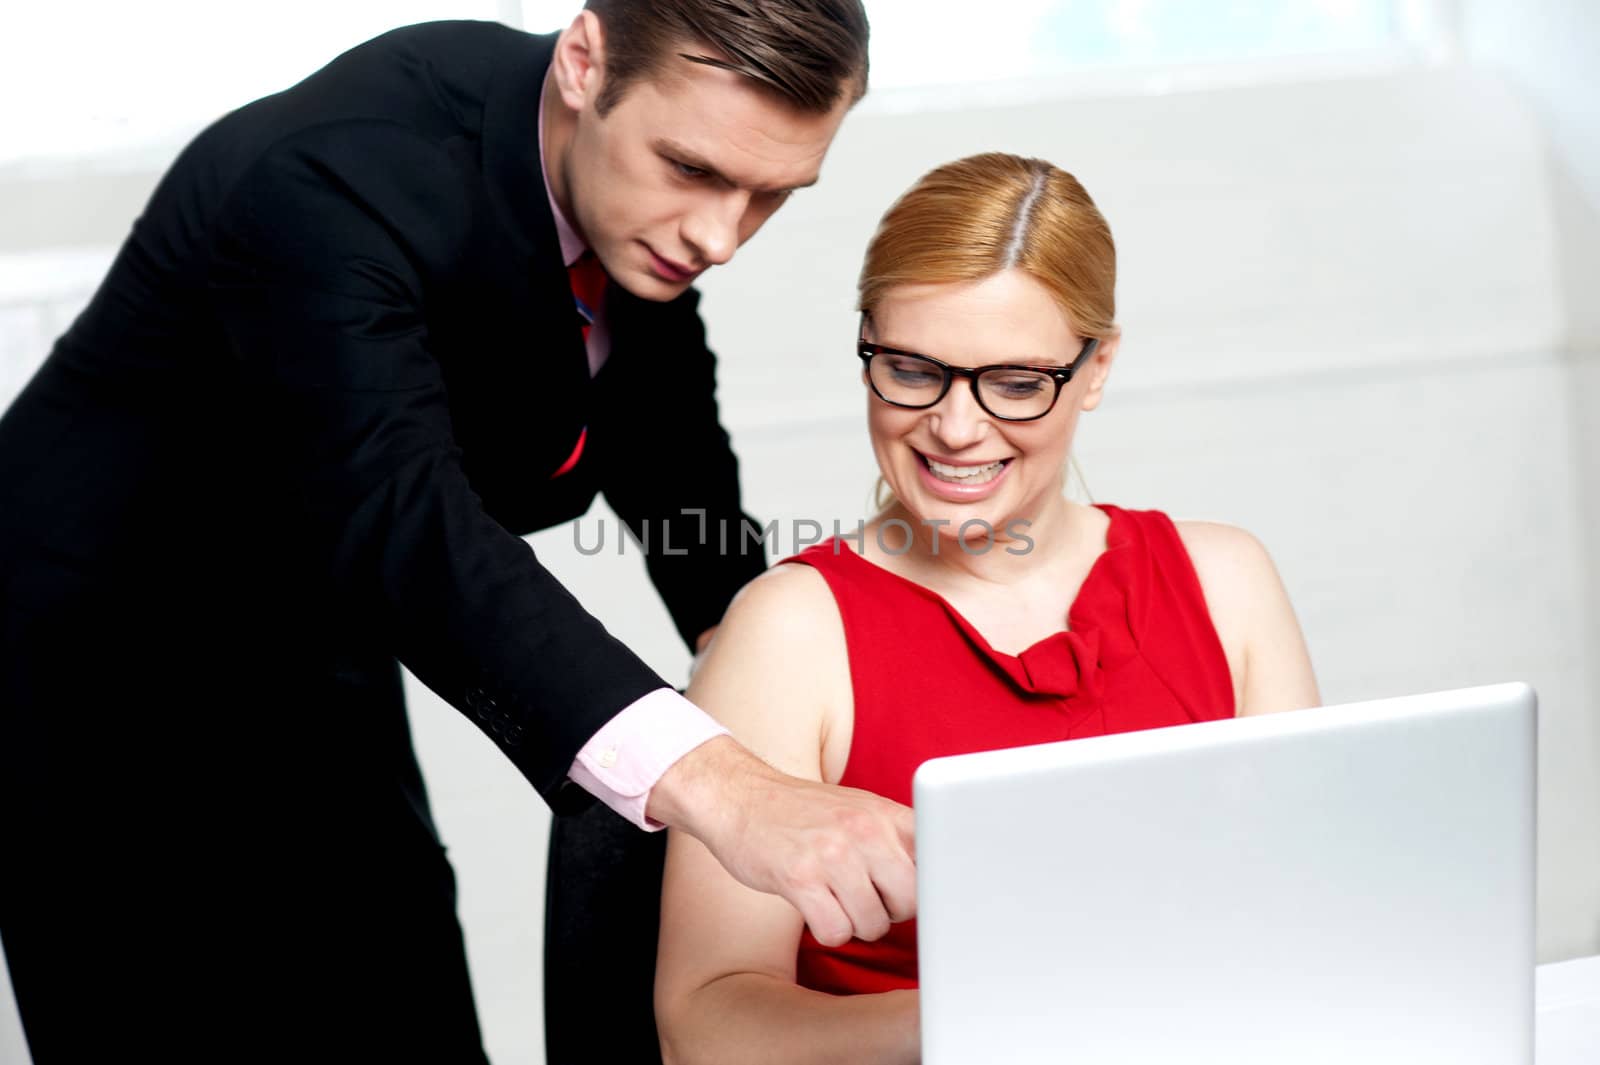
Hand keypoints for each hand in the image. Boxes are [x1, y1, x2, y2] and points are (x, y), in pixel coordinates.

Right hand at [648, 735, 916, 946]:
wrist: (736, 795)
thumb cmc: (802, 812)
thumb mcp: (859, 809)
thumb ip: (897, 839)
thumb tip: (939, 885)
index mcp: (885, 813)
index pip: (937, 861)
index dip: (927, 890)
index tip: (910, 896)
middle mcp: (864, 829)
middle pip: (910, 901)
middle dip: (890, 912)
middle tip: (864, 898)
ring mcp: (831, 853)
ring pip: (872, 924)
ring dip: (854, 923)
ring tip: (833, 898)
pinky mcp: (799, 877)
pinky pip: (835, 932)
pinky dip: (826, 930)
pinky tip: (813, 906)